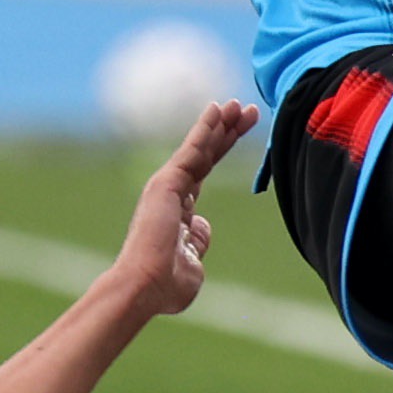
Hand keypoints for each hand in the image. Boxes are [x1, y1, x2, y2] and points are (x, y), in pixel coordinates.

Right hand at [116, 98, 258, 314]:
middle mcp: (171, 194)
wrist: (144, 287)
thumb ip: (198, 242)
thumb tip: (201, 226)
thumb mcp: (192, 265)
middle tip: (248, 110)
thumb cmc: (165, 286)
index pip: (205, 172)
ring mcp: (167, 187)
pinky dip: (205, 129)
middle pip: (205, 155)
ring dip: (221, 125)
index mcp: (178, 211)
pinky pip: (192, 151)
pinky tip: (218, 111)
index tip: (241, 132)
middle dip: (227, 132)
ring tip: (240, 105)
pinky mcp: (166, 184)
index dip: (223, 150)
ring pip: (200, 149)